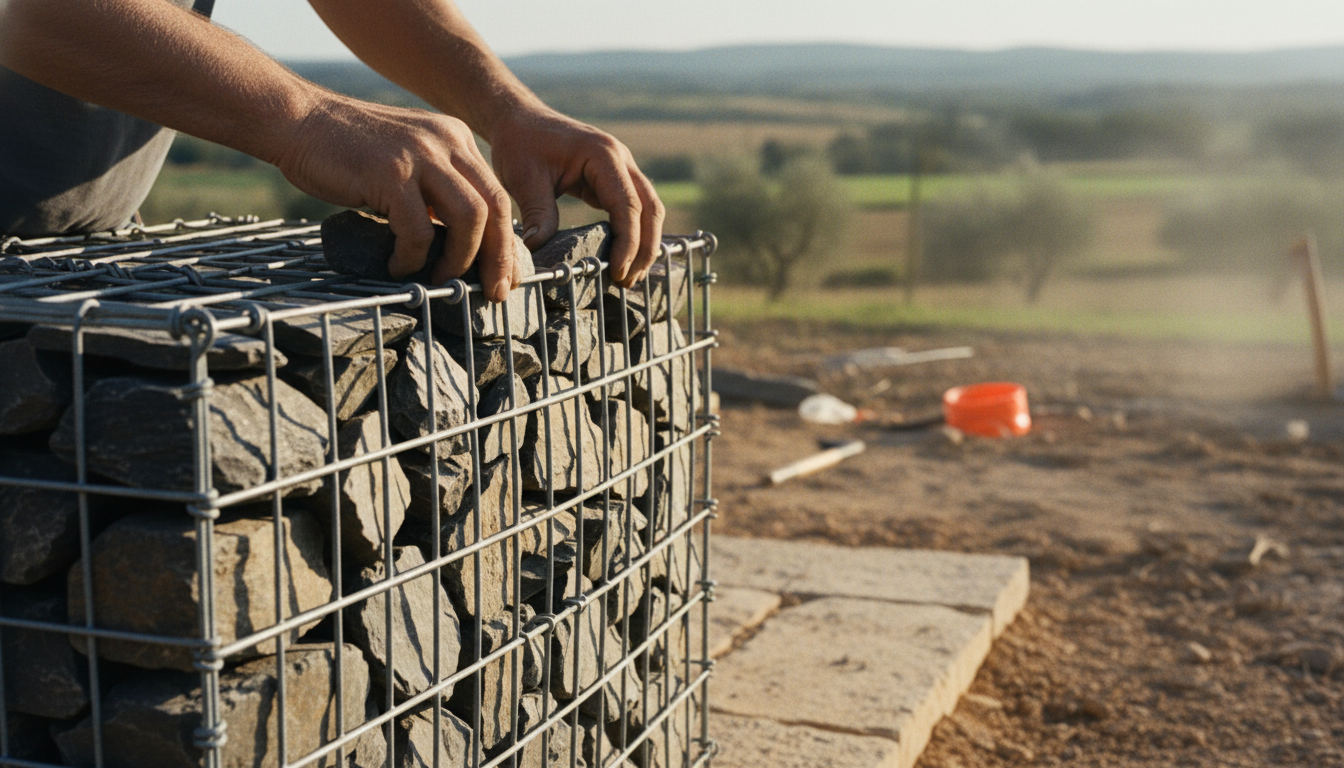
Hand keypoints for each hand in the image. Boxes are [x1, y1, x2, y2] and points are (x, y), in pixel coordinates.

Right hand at [276, 94, 516, 300]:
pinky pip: (418, 230)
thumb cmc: (346, 150)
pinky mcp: (390, 173)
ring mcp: (419, 155)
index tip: (504, 276)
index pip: (497, 196)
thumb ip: (434, 191)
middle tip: (493, 292)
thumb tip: (456, 244)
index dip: (505, 242)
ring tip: (440, 279)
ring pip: (469, 218)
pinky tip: (397, 266)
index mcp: (455, 139)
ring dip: (459, 259)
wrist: (298, 120)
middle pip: (494, 207)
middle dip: (497, 257)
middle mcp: (446, 142)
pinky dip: (411, 257)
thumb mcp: (407, 161)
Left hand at [488, 107, 664, 287]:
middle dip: (645, 248)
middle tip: (628, 281)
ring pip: (649, 209)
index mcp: (603, 155)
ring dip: (644, 243)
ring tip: (629, 277)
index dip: (628, 242)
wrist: (519, 120)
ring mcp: (621, 168)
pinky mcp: (614, 179)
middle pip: (650, 208)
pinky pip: (634, 208)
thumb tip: (540, 251)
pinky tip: (623, 258)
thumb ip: (538, 213)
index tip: (618, 272)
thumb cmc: (520, 144)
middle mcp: (620, 159)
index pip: (628, 205)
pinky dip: (634, 233)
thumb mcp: (523, 178)